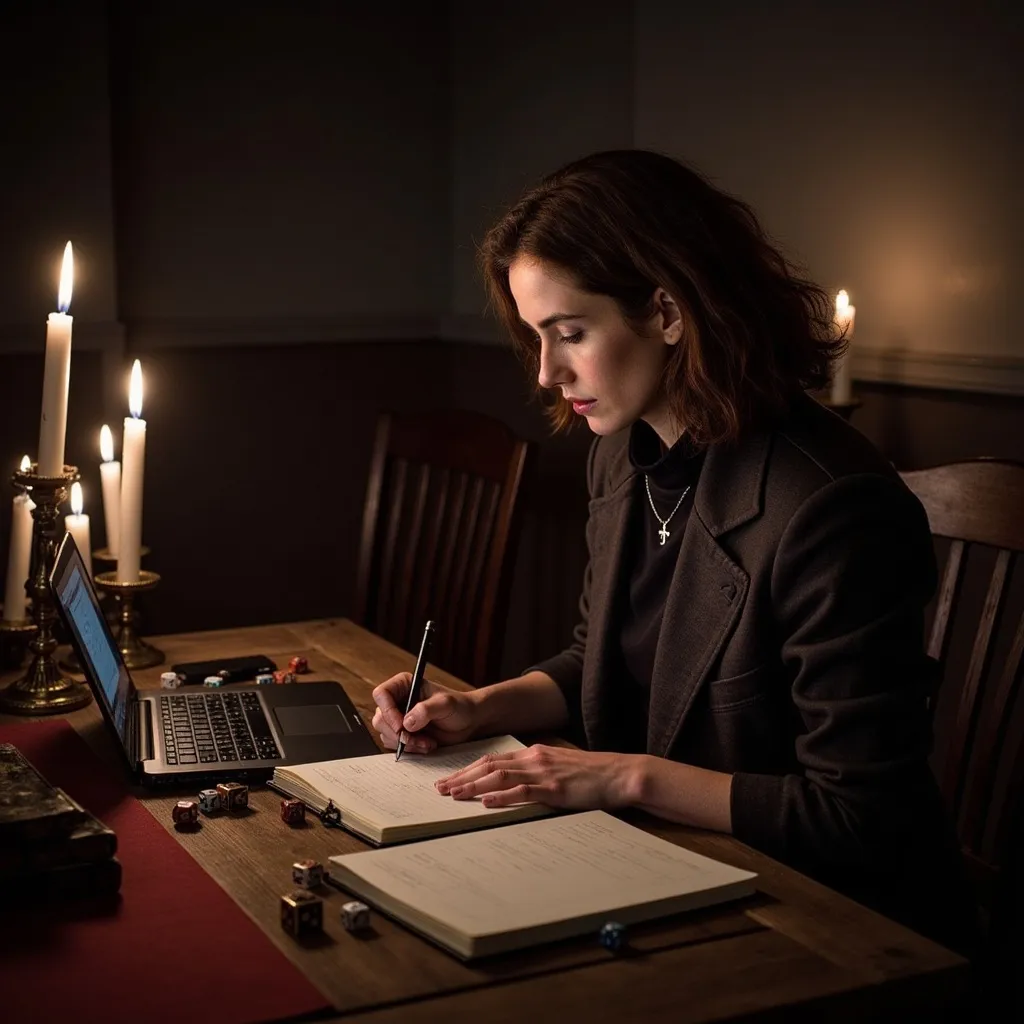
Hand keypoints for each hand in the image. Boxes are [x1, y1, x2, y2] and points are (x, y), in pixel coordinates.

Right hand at [371, 673, 479, 753]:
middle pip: (380, 718)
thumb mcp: (445, 705)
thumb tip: (407, 722)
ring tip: (428, 742)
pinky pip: (395, 745)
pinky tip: (426, 744)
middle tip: (417, 739)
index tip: (402, 726)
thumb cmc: (459, 707)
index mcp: (404, 685)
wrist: (468, 723)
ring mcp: (398, 718)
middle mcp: (398, 701)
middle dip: (398, 733)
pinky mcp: (403, 734)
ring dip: (406, 743)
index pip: (381, 694)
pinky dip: (410, 749)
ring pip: (386, 734)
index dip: (387, 711)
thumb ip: (426, 710)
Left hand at [435, 744, 640, 809]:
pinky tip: (487, 802)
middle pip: (489, 765)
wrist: (618, 774)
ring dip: (474, 786)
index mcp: (533, 753)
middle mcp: (534, 758)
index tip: (449, 779)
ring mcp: (544, 773)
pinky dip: (502, 797)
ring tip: (454, 795)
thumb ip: (534, 773)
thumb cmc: (589, 774)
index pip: (492, 758)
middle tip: (440, 789)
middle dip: (462, 777)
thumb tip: (511, 785)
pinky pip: (523, 791)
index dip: (468, 769)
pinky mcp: (555, 789)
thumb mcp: (557, 768)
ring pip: (500, 777)